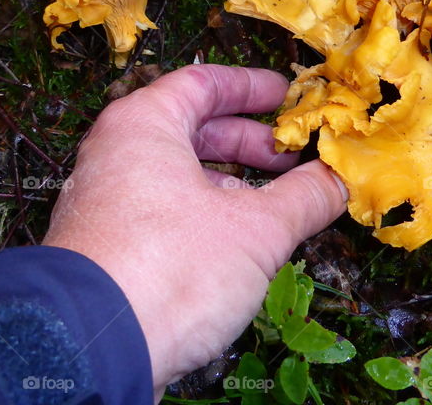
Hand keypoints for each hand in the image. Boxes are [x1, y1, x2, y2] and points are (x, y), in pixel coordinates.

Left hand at [43, 64, 347, 400]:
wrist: (92, 348)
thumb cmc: (168, 268)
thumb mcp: (256, 229)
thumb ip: (304, 198)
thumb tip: (338, 181)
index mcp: (143, 125)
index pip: (202, 83)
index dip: (250, 87)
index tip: (285, 94)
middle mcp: (116, 154)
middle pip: (191, 130)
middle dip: (248, 143)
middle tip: (291, 156)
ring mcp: (104, 200)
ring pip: (176, 175)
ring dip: (230, 184)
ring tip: (273, 204)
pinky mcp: (103, 245)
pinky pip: (161, 211)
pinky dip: (202, 215)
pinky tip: (234, 245)